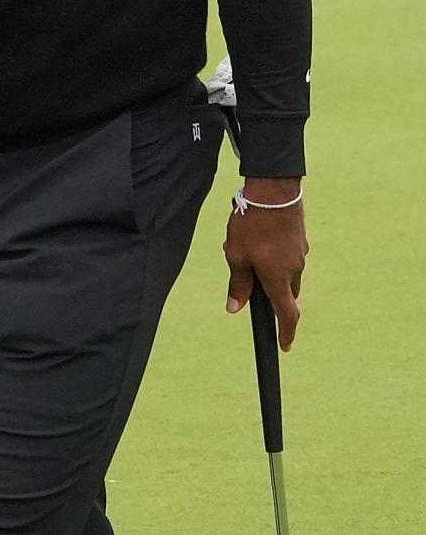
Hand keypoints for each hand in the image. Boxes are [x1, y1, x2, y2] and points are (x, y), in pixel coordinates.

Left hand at [223, 177, 307, 350]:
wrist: (273, 189)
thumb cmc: (251, 224)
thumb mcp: (236, 256)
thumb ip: (238, 284)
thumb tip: (234, 309)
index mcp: (278, 279)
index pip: (287, 315)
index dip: (285, 333)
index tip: (284, 345)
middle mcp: (294, 269)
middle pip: (285, 292)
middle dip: (270, 292)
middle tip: (247, 275)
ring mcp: (300, 252)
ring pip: (285, 271)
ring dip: (269, 268)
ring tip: (245, 246)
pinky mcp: (300, 238)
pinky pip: (288, 254)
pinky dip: (275, 253)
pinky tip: (257, 233)